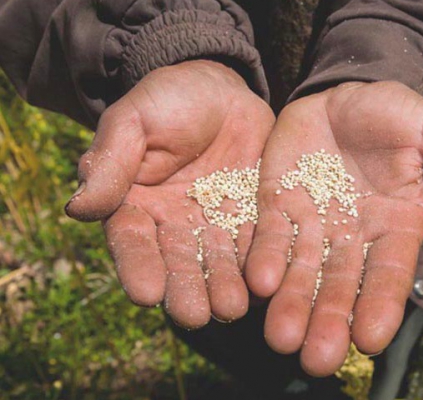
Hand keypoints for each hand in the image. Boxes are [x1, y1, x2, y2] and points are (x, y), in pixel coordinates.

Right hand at [65, 61, 274, 327]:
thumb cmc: (168, 100)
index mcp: (136, 206)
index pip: (132, 242)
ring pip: (219, 261)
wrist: (220, 91)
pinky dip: (261, 262)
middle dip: (186, 290)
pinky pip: (257, 242)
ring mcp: (216, 224)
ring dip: (224, 286)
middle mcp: (175, 225)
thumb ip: (111, 162)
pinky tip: (267, 282)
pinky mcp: (252, 217)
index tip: (145, 293)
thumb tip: (77, 208)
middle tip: (195, 316)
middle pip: (178, 263)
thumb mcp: (134, 121)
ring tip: (233, 308)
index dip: (138, 267)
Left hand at [245, 81, 422, 375]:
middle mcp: (352, 237)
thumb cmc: (396, 117)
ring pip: (300, 271)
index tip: (370, 340)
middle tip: (316, 360)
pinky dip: (265, 259)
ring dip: (291, 304)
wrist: (346, 96)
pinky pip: (270, 235)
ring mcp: (312, 223)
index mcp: (394, 228)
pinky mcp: (277, 203)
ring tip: (279, 337)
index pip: (388, 275)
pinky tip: (258, 282)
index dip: (380, 305)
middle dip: (329, 322)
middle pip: (340, 286)